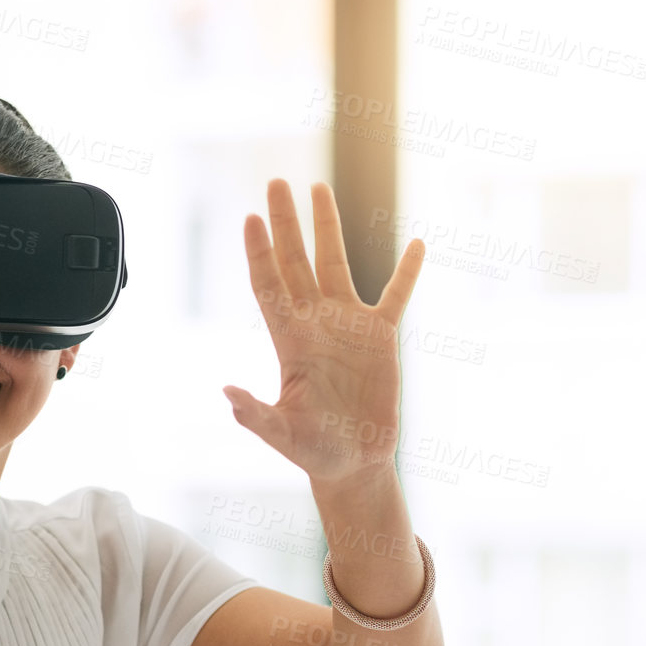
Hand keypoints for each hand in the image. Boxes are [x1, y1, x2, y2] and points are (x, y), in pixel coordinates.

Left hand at [227, 178, 424, 485]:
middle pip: (296, 261)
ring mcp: (348, 325)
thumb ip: (256, 415)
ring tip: (319, 188)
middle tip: (276, 183)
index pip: (269, 286)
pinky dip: (407, 272)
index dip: (259, 252)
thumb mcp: (283, 435)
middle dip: (285, 222)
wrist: (354, 462)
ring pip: (336, 264)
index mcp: (290, 341)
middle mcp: (316, 323)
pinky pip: (396, 296)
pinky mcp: (381, 337)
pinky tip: (418, 245)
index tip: (251, 218)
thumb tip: (227, 393)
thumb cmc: (314, 452)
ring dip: (328, 227)